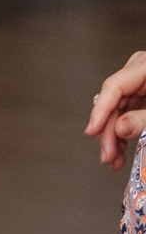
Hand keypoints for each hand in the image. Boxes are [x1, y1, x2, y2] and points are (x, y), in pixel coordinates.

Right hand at [85, 50, 145, 165]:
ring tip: (115, 161)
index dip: (101, 110)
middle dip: (109, 132)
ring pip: (118, 112)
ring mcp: (141, 85)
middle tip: (108, 156)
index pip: (115, 87)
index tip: (92, 131)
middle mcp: (141, 73)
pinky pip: (128, 115)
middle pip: (114, 103)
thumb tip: (120, 128)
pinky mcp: (143, 98)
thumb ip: (145, 119)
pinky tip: (123, 152)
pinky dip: (125, 134)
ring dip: (115, 138)